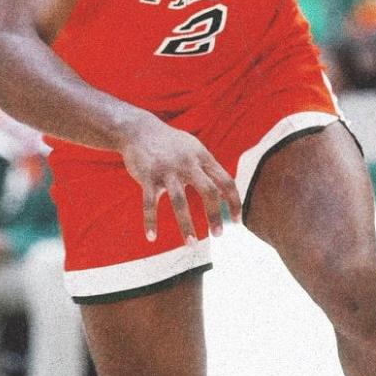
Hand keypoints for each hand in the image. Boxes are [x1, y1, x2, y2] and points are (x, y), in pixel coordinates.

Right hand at [121, 113, 241, 244]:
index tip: (237, 221)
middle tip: (218, 235)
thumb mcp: (194, 149)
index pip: (225, 181)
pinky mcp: (147, 176)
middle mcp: (187, 163)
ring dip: (186, 226)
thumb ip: (209, 168)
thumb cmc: (170, 144)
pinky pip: (149, 203)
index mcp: (202, 157)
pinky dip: (150, 221)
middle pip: (208, 192)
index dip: (234, 202)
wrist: (138, 130)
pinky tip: (152, 238)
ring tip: (191, 245)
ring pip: (179, 202)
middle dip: (215, 215)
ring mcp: (167, 170)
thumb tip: (225, 191)